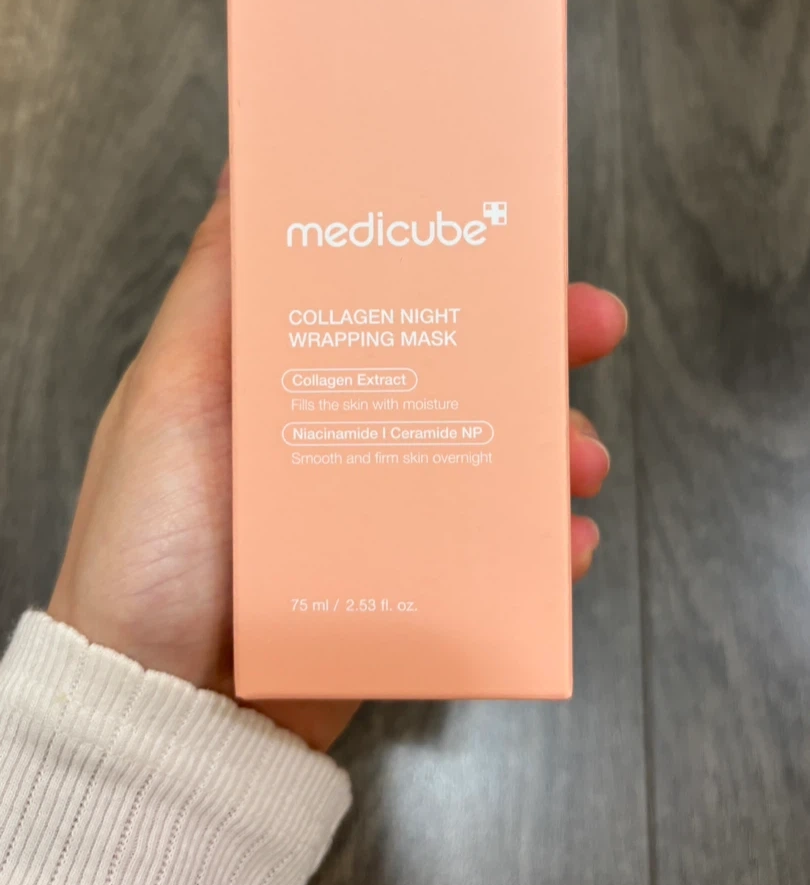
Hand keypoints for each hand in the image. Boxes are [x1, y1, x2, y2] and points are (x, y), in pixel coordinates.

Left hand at [49, 165, 626, 751]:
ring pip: (491, 462)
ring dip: (552, 449)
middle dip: (534, 346)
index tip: (513, 231)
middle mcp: (342, 436)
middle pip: (458, 370)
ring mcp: (379, 516)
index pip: (388, 295)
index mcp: (288, 378)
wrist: (160, 715)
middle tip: (592, 327)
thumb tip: (252, 168)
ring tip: (576, 464)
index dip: (454, 259)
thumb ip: (215, 289)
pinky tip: (562, 547)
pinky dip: (538, 550)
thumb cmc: (147, 548)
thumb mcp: (169, 397)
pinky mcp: (408, 592)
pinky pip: (494, 562)